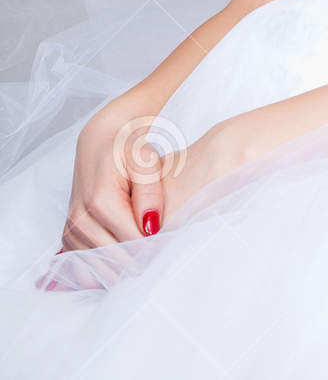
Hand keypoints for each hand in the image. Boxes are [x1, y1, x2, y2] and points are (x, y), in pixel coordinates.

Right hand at [39, 121, 243, 291]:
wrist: (100, 142)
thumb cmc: (126, 148)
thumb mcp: (146, 159)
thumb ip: (150, 192)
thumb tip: (152, 227)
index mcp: (100, 200)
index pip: (132, 241)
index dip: (155, 248)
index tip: (174, 247)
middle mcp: (80, 218)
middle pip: (116, 259)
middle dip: (141, 262)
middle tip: (166, 258)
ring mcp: (71, 230)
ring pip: (101, 267)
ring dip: (124, 269)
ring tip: (150, 261)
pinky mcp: (69, 236)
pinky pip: (87, 266)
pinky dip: (107, 268)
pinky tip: (127, 261)